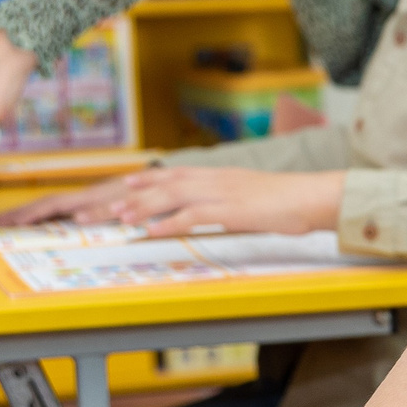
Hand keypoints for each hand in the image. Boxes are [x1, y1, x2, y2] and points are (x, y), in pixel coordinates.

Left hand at [0, 167, 344, 236]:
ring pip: (169, 196)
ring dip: (138, 208)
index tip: (111, 190)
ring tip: (112, 220)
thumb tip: (204, 210)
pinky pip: (193, 215)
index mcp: (214, 176)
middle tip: (91, 212)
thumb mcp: (248, 196)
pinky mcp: (232, 209)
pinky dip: (168, 223)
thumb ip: (222, 200)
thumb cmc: (287, 200)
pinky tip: (150, 231)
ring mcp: (220, 193)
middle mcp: (211, 179)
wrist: (315, 196)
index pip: (167, 175)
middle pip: (157, 185)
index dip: (137, 182)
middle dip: (122, 198)